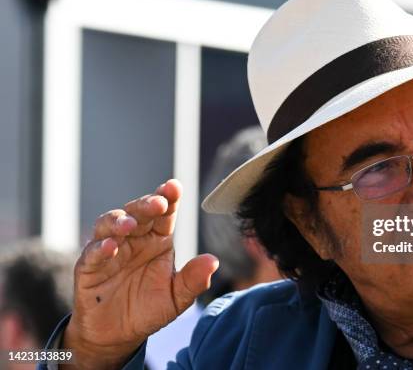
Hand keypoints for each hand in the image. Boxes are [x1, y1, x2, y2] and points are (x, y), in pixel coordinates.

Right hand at [62, 179, 218, 368]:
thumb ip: (193, 280)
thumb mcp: (177, 298)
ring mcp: (110, 250)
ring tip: (131, 224)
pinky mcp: (89, 267)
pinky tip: (111, 247)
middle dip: (147, 204)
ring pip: (110, 224)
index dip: (169, 198)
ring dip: (120, 220)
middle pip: (138, 212)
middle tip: (159, 202)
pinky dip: (101, 247)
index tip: (175, 186)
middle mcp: (134, 239)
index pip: (165, 214)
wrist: (118, 335)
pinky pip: (92, 252)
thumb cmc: (149, 309)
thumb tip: (214, 261)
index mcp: (157, 240)